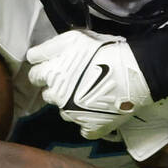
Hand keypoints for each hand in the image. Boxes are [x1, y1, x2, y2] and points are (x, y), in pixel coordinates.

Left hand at [26, 30, 151, 139]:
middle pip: (48, 94)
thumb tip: (33, 56)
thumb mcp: (74, 38)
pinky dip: (88, 121)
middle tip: (76, 79)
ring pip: (64, 112)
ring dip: (72, 104)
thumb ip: (49, 47)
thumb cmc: (104, 51)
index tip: (56, 67)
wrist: (134, 72)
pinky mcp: (90, 127)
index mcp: (51, 75)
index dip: (45, 70)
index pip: (34, 75)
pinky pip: (83, 128)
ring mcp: (73, 114)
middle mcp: (57, 97)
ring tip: (89, 93)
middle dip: (58, 87)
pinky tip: (98, 111)